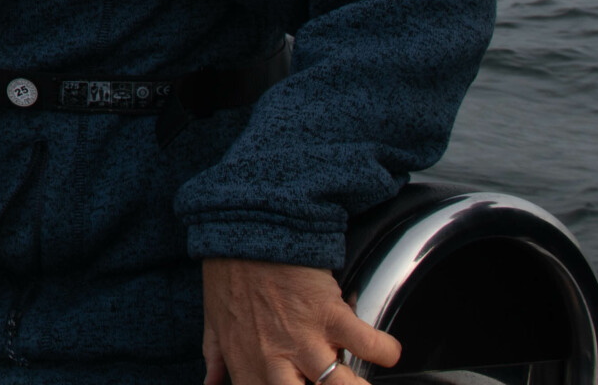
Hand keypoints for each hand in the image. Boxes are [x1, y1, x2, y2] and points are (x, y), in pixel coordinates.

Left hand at [201, 258, 398, 384]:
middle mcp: (275, 358)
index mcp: (246, 363)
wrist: (244, 227)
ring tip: (359, 383)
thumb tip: (211, 383)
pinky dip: (384, 351)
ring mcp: (305, 338)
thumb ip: (216, 357)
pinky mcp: (330, 313)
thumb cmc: (230, 274)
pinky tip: (386, 352)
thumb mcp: (214, 320)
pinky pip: (368, 345)